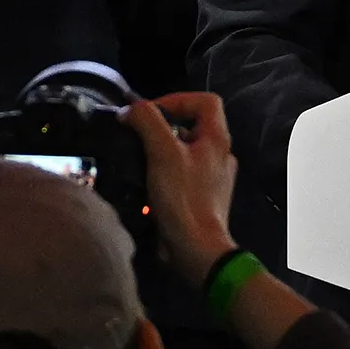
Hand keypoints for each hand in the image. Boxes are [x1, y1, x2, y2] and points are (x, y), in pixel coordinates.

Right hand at [123, 91, 239, 288]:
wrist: (195, 250)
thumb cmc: (183, 197)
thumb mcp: (163, 153)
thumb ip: (147, 123)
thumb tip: (130, 110)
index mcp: (218, 140)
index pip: (205, 101)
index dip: (177, 99)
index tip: (150, 113)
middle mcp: (219, 156)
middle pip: (192, 125)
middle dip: (163, 127)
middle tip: (137, 136)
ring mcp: (212, 179)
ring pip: (184, 152)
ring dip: (160, 151)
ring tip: (136, 158)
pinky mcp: (200, 199)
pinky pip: (181, 175)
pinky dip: (162, 173)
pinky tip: (143, 182)